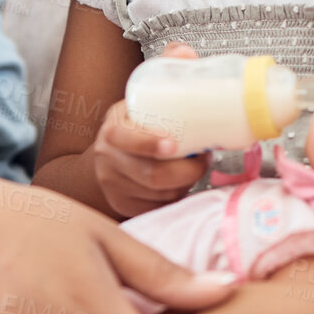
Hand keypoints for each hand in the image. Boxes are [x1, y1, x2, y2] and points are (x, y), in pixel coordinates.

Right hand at [90, 98, 210, 218]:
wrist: (107, 153)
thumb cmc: (133, 127)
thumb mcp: (138, 110)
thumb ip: (162, 109)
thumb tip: (206, 106)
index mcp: (113, 131)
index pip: (130, 140)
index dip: (152, 144)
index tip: (174, 145)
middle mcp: (108, 160)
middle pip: (153, 175)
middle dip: (187, 170)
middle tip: (203, 159)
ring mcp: (113, 186)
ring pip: (161, 194)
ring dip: (185, 183)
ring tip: (192, 168)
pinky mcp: (123, 204)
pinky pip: (158, 207)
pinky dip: (175, 196)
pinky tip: (178, 183)